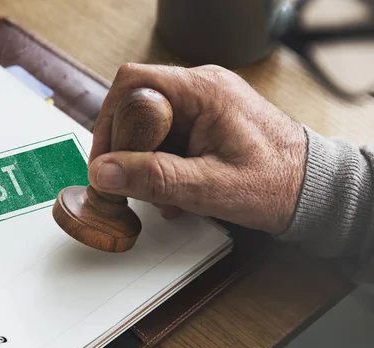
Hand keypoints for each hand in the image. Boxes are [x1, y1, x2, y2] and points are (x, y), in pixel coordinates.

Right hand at [88, 63, 307, 233]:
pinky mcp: (206, 122)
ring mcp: (204, 105)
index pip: (133, 85)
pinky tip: (176, 190)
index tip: (105, 160)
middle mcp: (202, 89)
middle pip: (137, 107)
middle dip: (129, 150)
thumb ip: (153, 178)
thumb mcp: (209, 187)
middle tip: (133, 184)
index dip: (109, 122)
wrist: (312, 190)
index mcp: (204, 91)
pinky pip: (168, 137)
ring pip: (150, 127)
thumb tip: (104, 172)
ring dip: (147, 163)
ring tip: (165, 195)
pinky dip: (162, 165)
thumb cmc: (276, 184)